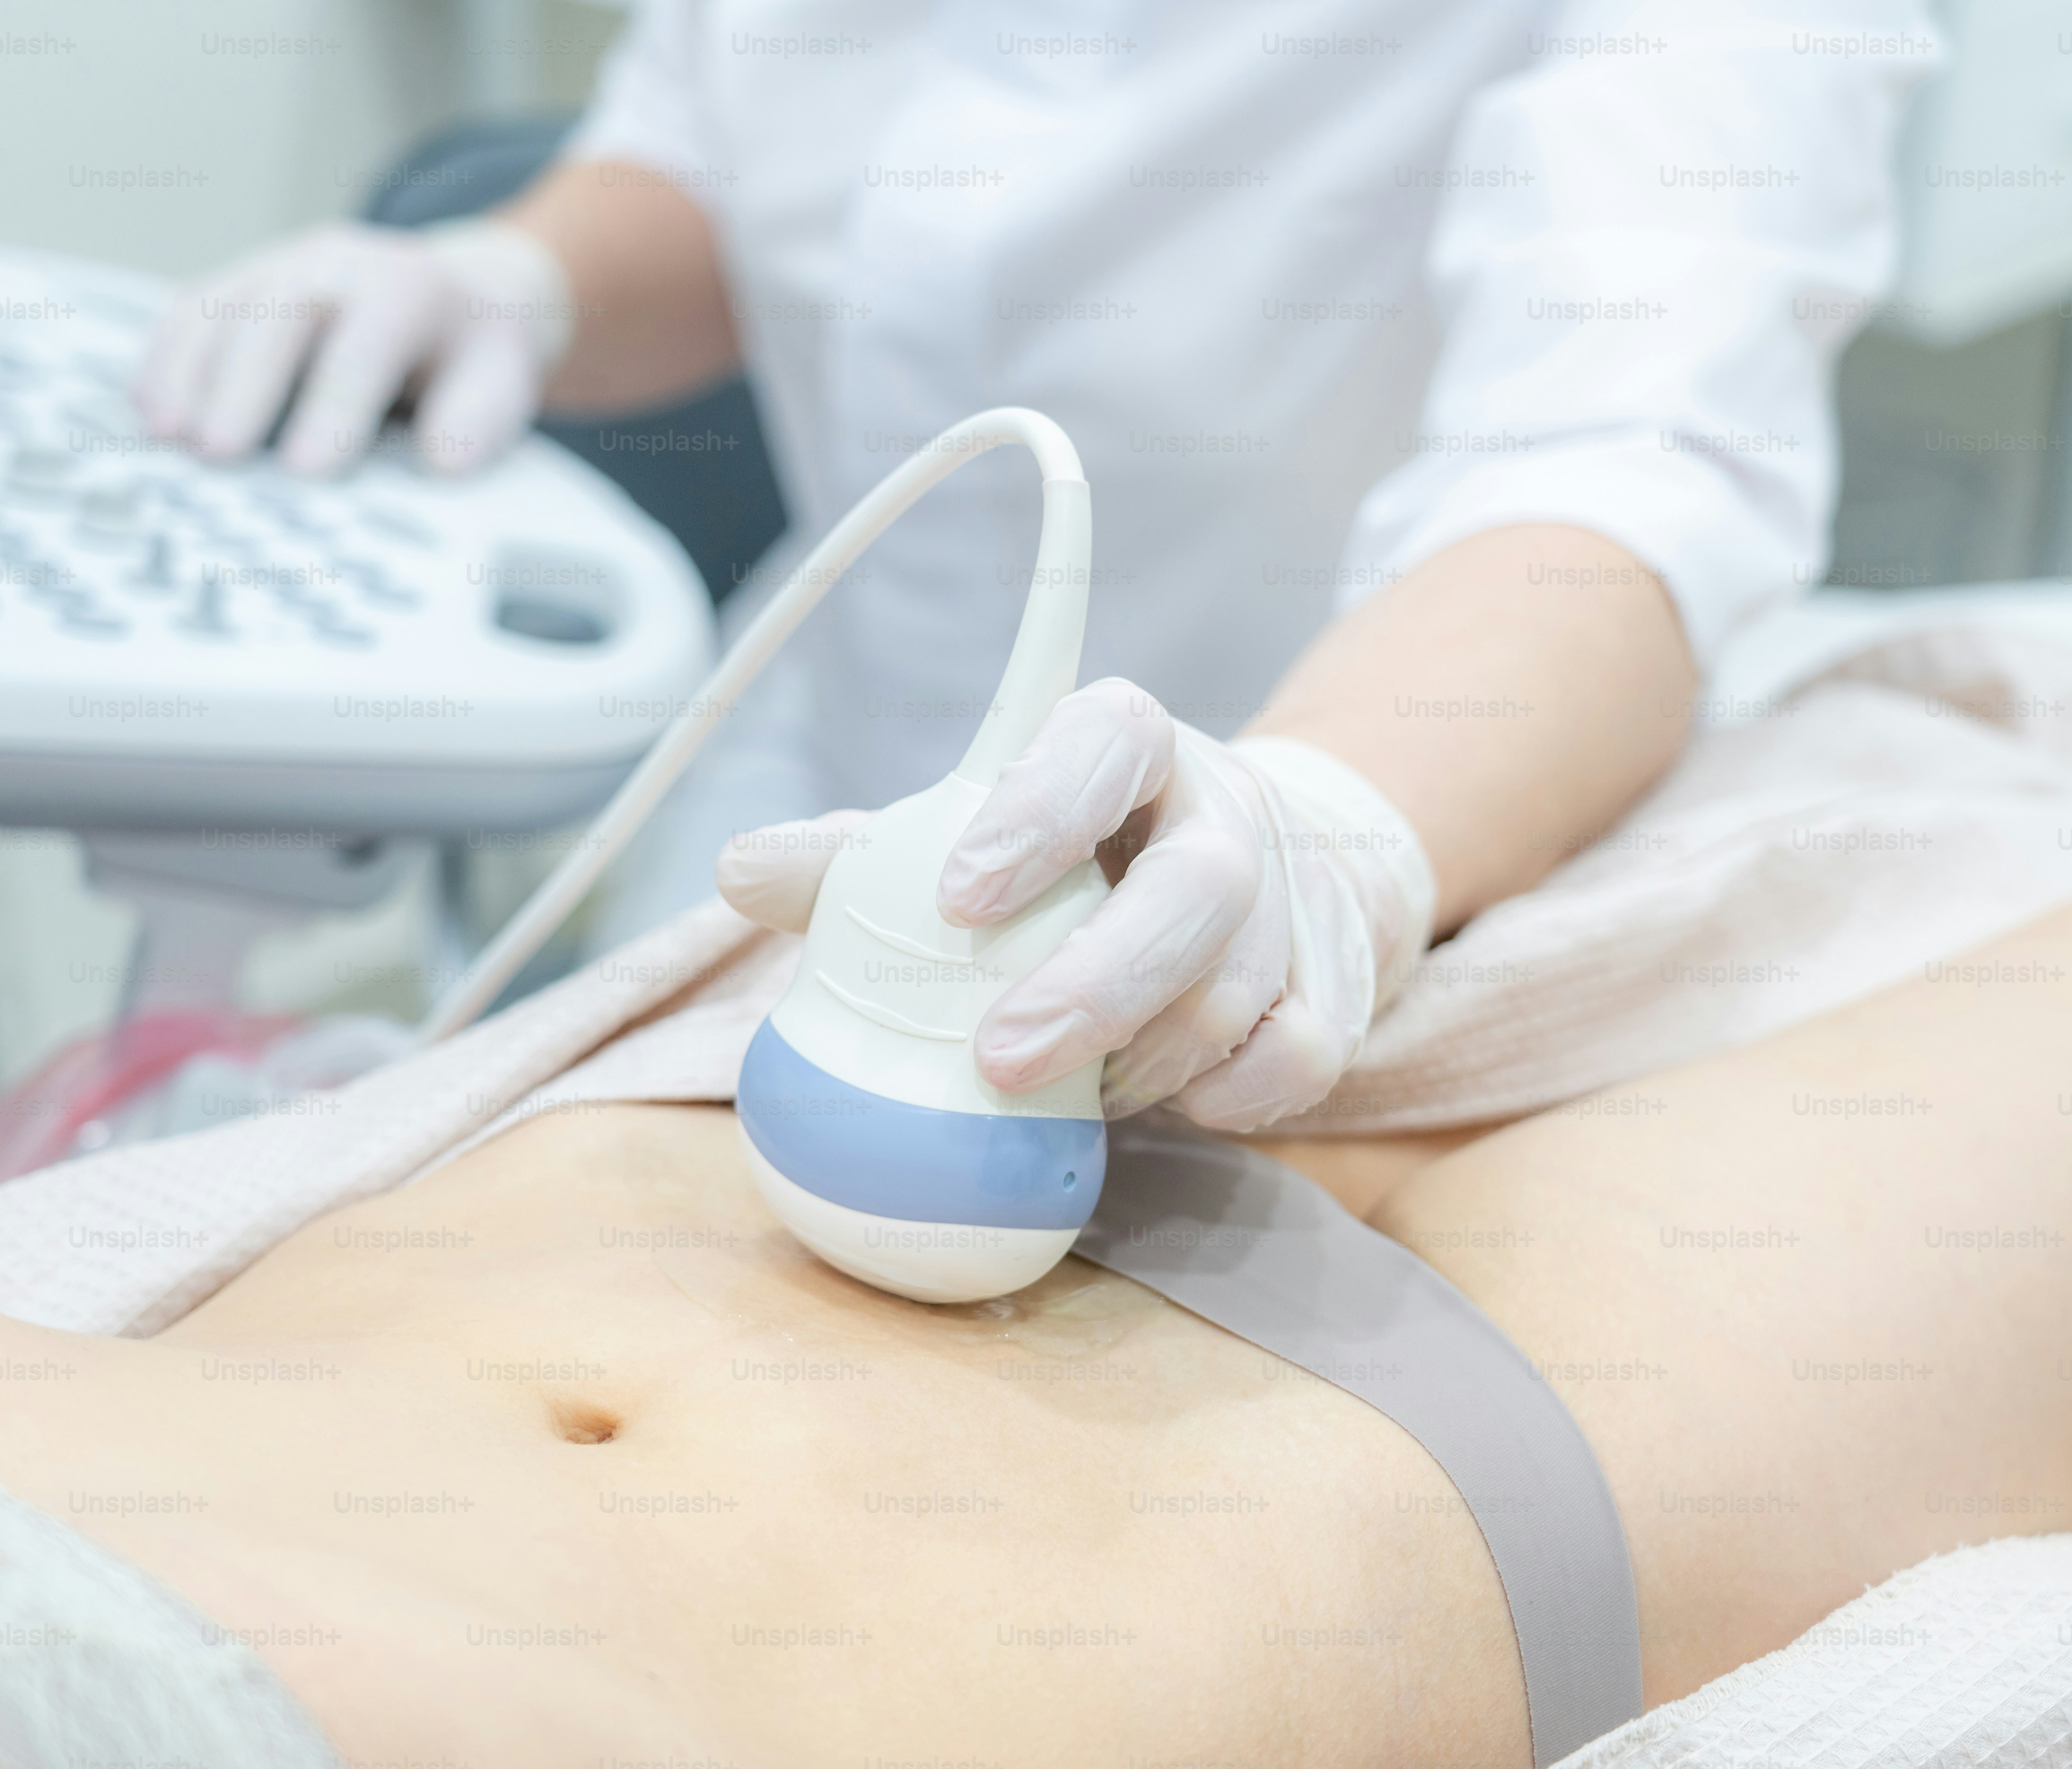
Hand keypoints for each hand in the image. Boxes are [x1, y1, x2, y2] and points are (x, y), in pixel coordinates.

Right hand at [135, 219, 572, 477]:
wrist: (460, 295)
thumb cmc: (473, 354)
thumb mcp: (501, 383)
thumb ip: (478, 421)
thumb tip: (443, 462)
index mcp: (407, 286)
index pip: (364, 344)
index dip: (334, 406)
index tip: (309, 471)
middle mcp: (337, 262)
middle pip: (278, 315)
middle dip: (245, 386)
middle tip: (218, 456)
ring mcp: (281, 264)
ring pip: (221, 306)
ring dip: (189, 373)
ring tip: (169, 439)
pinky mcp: (241, 281)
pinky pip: (190, 309)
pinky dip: (166, 358)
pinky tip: (150, 410)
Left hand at [717, 678, 1437, 1131]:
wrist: (1245, 872)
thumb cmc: (1063, 859)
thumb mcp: (965, 837)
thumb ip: (858, 859)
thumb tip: (739, 872)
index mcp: (1128, 742)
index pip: (1103, 742)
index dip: (1041, 813)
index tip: (959, 898)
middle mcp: (1222, 811)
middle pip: (1196, 888)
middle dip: (1096, 982)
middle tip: (998, 1059)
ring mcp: (1291, 902)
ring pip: (1240, 987)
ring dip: (1142, 1058)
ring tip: (1061, 1093)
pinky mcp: (1332, 989)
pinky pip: (1298, 1060)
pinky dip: (1224, 1098)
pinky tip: (1158, 1108)